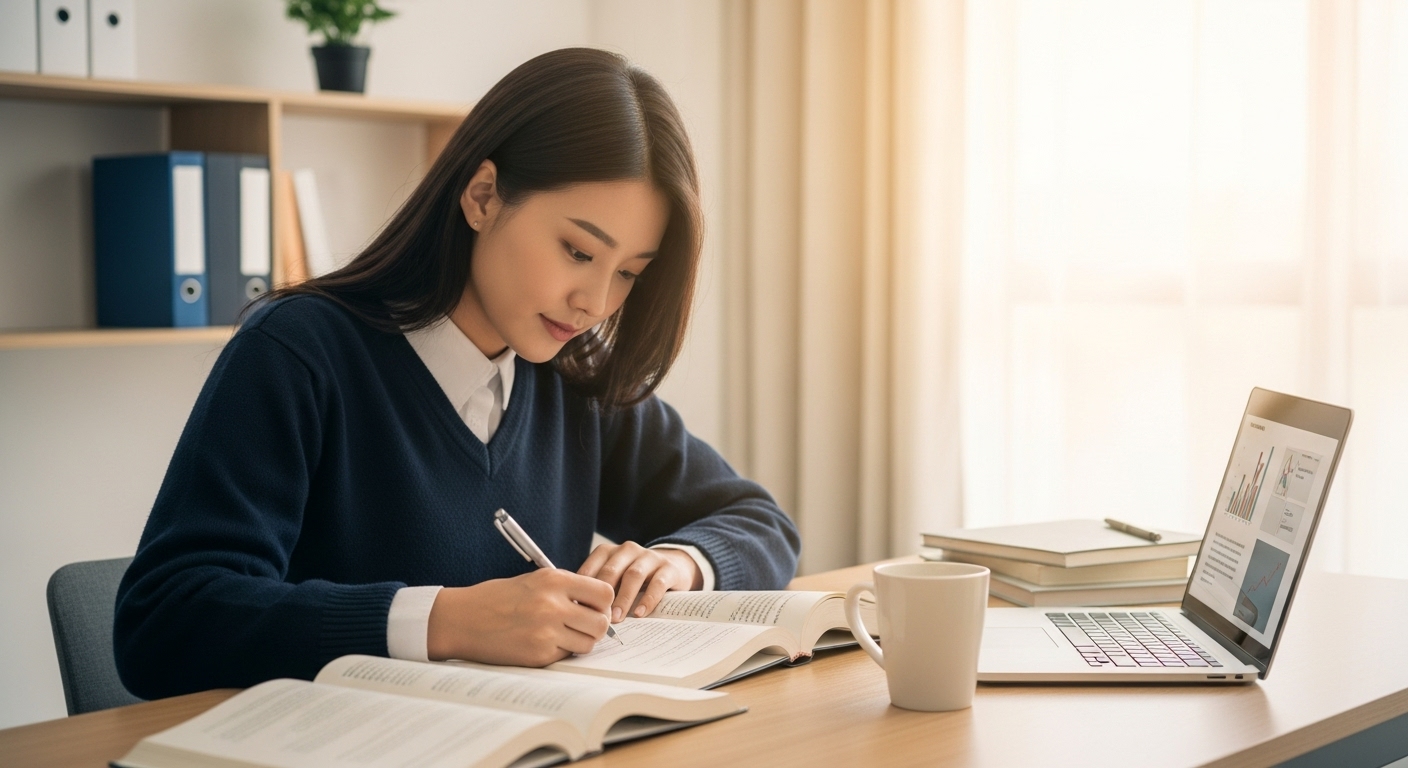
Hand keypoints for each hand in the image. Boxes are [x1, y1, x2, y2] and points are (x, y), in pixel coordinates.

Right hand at [426, 569, 613, 666]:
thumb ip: (566, 588)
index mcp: (554, 580)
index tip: (594, 606)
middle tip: (582, 625)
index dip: (603, 603)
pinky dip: (560, 652)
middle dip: (596, 626)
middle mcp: (553, 605)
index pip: (604, 593)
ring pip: (588, 643)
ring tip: (562, 635)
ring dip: (580, 642)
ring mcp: (546, 632)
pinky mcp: (538, 655)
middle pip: (601, 623)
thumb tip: (598, 604)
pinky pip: (565, 656)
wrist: (461, 619)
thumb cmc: (497, 598)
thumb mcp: (534, 580)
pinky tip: (542, 643)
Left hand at [578, 542, 701, 622]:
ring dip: (623, 598)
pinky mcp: (668, 568)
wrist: (674, 566)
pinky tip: (640, 613)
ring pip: (633, 575)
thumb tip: (575, 611)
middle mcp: (628, 550)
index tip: (578, 610)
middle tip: (597, 617)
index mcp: (609, 551)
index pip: (592, 567)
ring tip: (617, 618)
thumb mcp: (615, 578)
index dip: (584, 589)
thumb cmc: (634, 578)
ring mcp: (649, 557)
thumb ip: (597, 589)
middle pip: (611, 570)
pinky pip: (658, 583)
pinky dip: (648, 599)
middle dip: (603, 595)